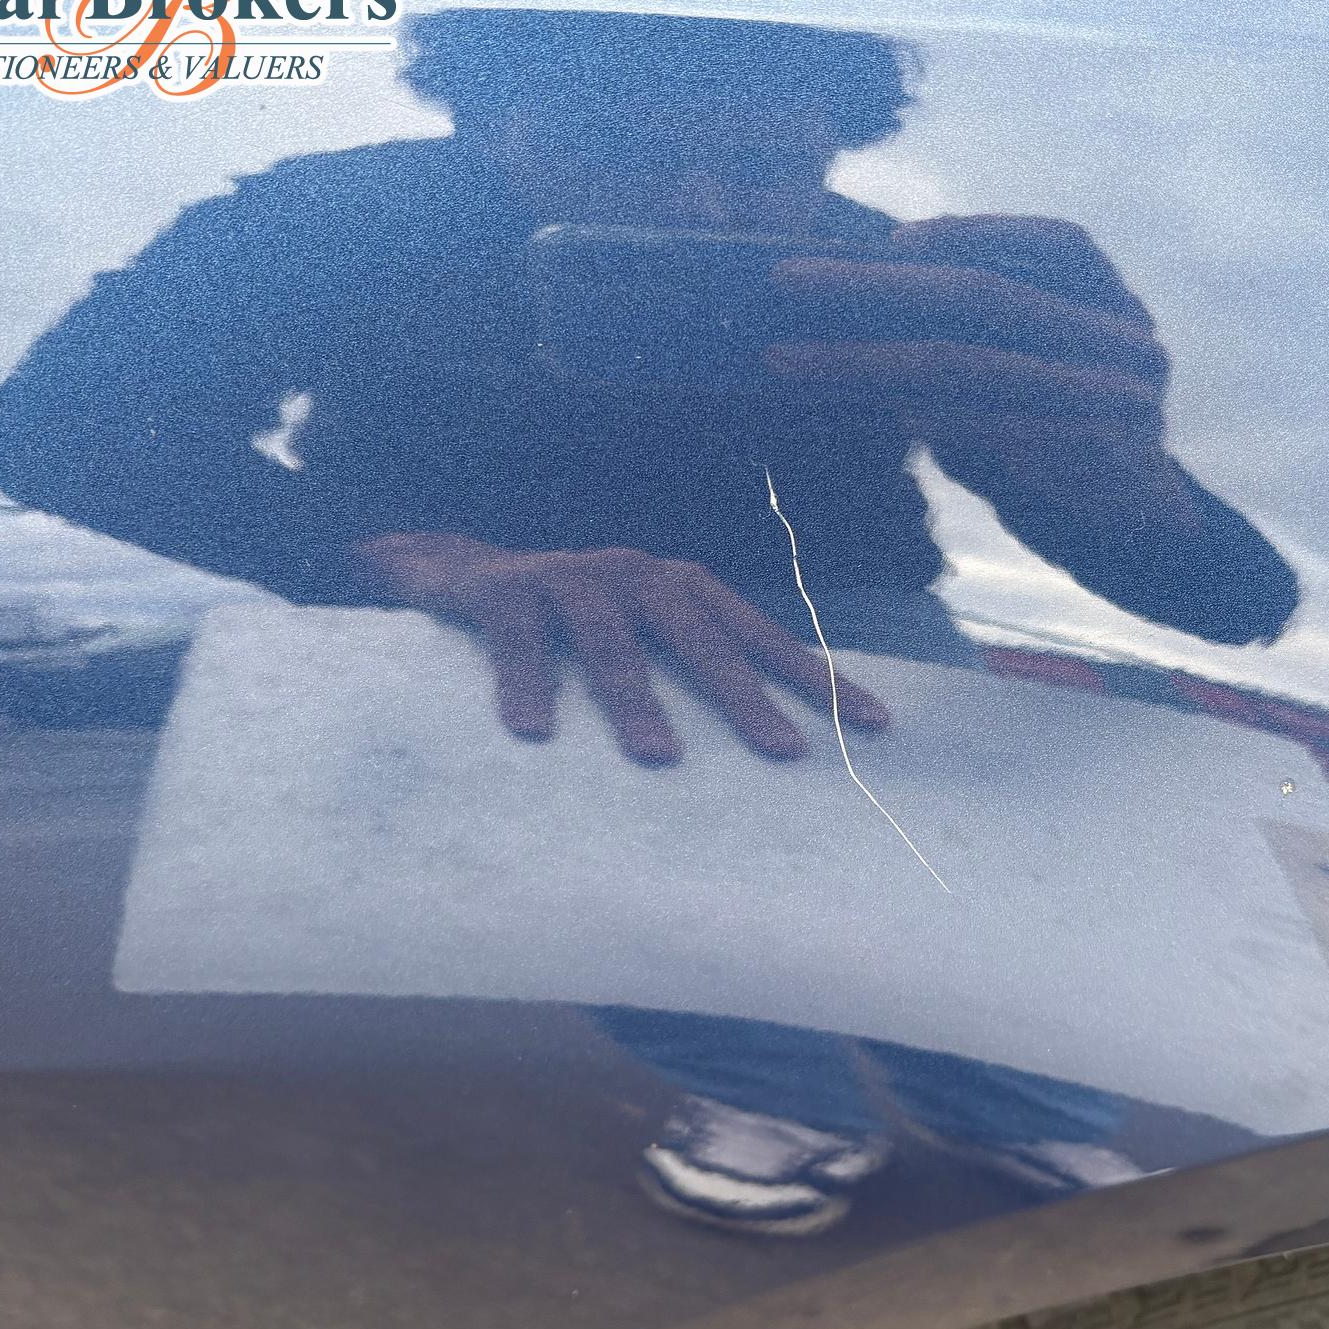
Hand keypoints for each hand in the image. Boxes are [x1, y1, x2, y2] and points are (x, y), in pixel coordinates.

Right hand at [355, 533, 888, 766]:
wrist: (452, 570)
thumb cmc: (565, 621)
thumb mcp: (636, 633)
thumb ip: (689, 666)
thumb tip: (774, 742)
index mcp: (680, 587)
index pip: (761, 637)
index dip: (818, 679)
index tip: (876, 726)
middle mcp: (635, 573)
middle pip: (701, 639)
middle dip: (745, 698)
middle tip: (784, 753)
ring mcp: (570, 577)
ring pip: (613, 644)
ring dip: (637, 702)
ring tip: (661, 758)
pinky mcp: (504, 590)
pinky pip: (520, 641)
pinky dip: (528, 684)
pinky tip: (535, 731)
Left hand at [766, 213, 1166, 434]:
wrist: (1134, 535)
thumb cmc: (1055, 437)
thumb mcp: (1027, 369)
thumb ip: (973, 331)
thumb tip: (849, 299)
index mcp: (1115, 303)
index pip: (1056, 245)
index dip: (974, 233)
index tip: (890, 240)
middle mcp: (1127, 342)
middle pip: (992, 298)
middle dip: (877, 285)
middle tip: (787, 280)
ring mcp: (1119, 404)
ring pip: (975, 366)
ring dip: (868, 361)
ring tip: (789, 358)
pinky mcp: (1095, 467)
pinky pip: (992, 432)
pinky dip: (926, 417)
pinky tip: (870, 410)